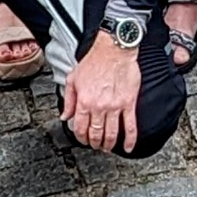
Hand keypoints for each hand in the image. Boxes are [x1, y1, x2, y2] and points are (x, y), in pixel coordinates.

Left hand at [62, 38, 142, 152]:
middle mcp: (99, 106)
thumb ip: (69, 100)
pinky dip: (130, 140)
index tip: (83, 140)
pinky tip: (128, 147)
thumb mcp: (73, 78)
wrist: (114, 49)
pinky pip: (130, 125)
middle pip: (96, 134)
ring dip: (108, 144)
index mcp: (84, 101)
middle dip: (94, 143)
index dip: (80, 138)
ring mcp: (115, 106)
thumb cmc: (95, 60)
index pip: (80, 128)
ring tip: (107, 147)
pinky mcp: (129, 103)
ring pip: (112, 134)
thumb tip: (65, 116)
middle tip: (95, 145)